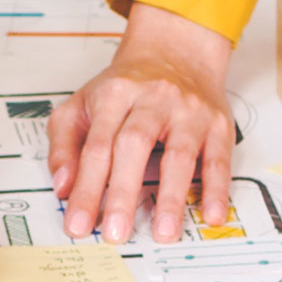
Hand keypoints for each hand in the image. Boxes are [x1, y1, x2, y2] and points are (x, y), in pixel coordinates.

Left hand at [49, 2, 234, 244]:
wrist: (176, 49)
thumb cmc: (127, 85)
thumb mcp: (83, 103)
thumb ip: (65, 143)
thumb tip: (63, 186)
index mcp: (115, 95)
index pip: (97, 147)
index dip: (87, 188)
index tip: (78, 224)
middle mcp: (153, 99)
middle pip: (135, 147)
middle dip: (124, 193)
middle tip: (116, 232)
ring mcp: (188, 111)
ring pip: (179, 154)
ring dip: (171, 196)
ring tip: (163, 232)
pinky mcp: (217, 124)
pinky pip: (218, 159)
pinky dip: (216, 188)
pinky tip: (211, 213)